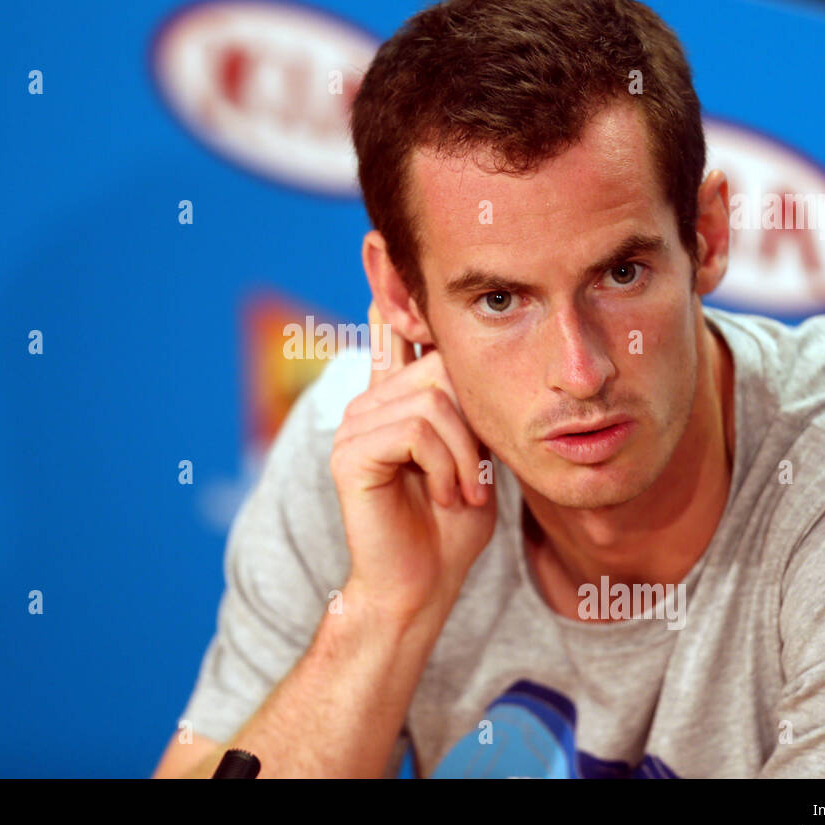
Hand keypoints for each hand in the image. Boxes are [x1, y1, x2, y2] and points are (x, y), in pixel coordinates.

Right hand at [329, 302, 497, 623]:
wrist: (420, 587)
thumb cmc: (451, 527)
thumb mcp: (473, 453)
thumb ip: (465, 404)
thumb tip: (466, 350)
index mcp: (393, 400)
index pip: (389, 329)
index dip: (387, 286)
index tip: (374, 237)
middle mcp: (367, 403)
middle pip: (439, 368)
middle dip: (472, 426)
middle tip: (472, 480)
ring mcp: (353, 425)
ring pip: (435, 402)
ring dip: (465, 456)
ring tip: (459, 494)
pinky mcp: (350, 452)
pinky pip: (418, 431)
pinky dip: (446, 468)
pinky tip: (441, 497)